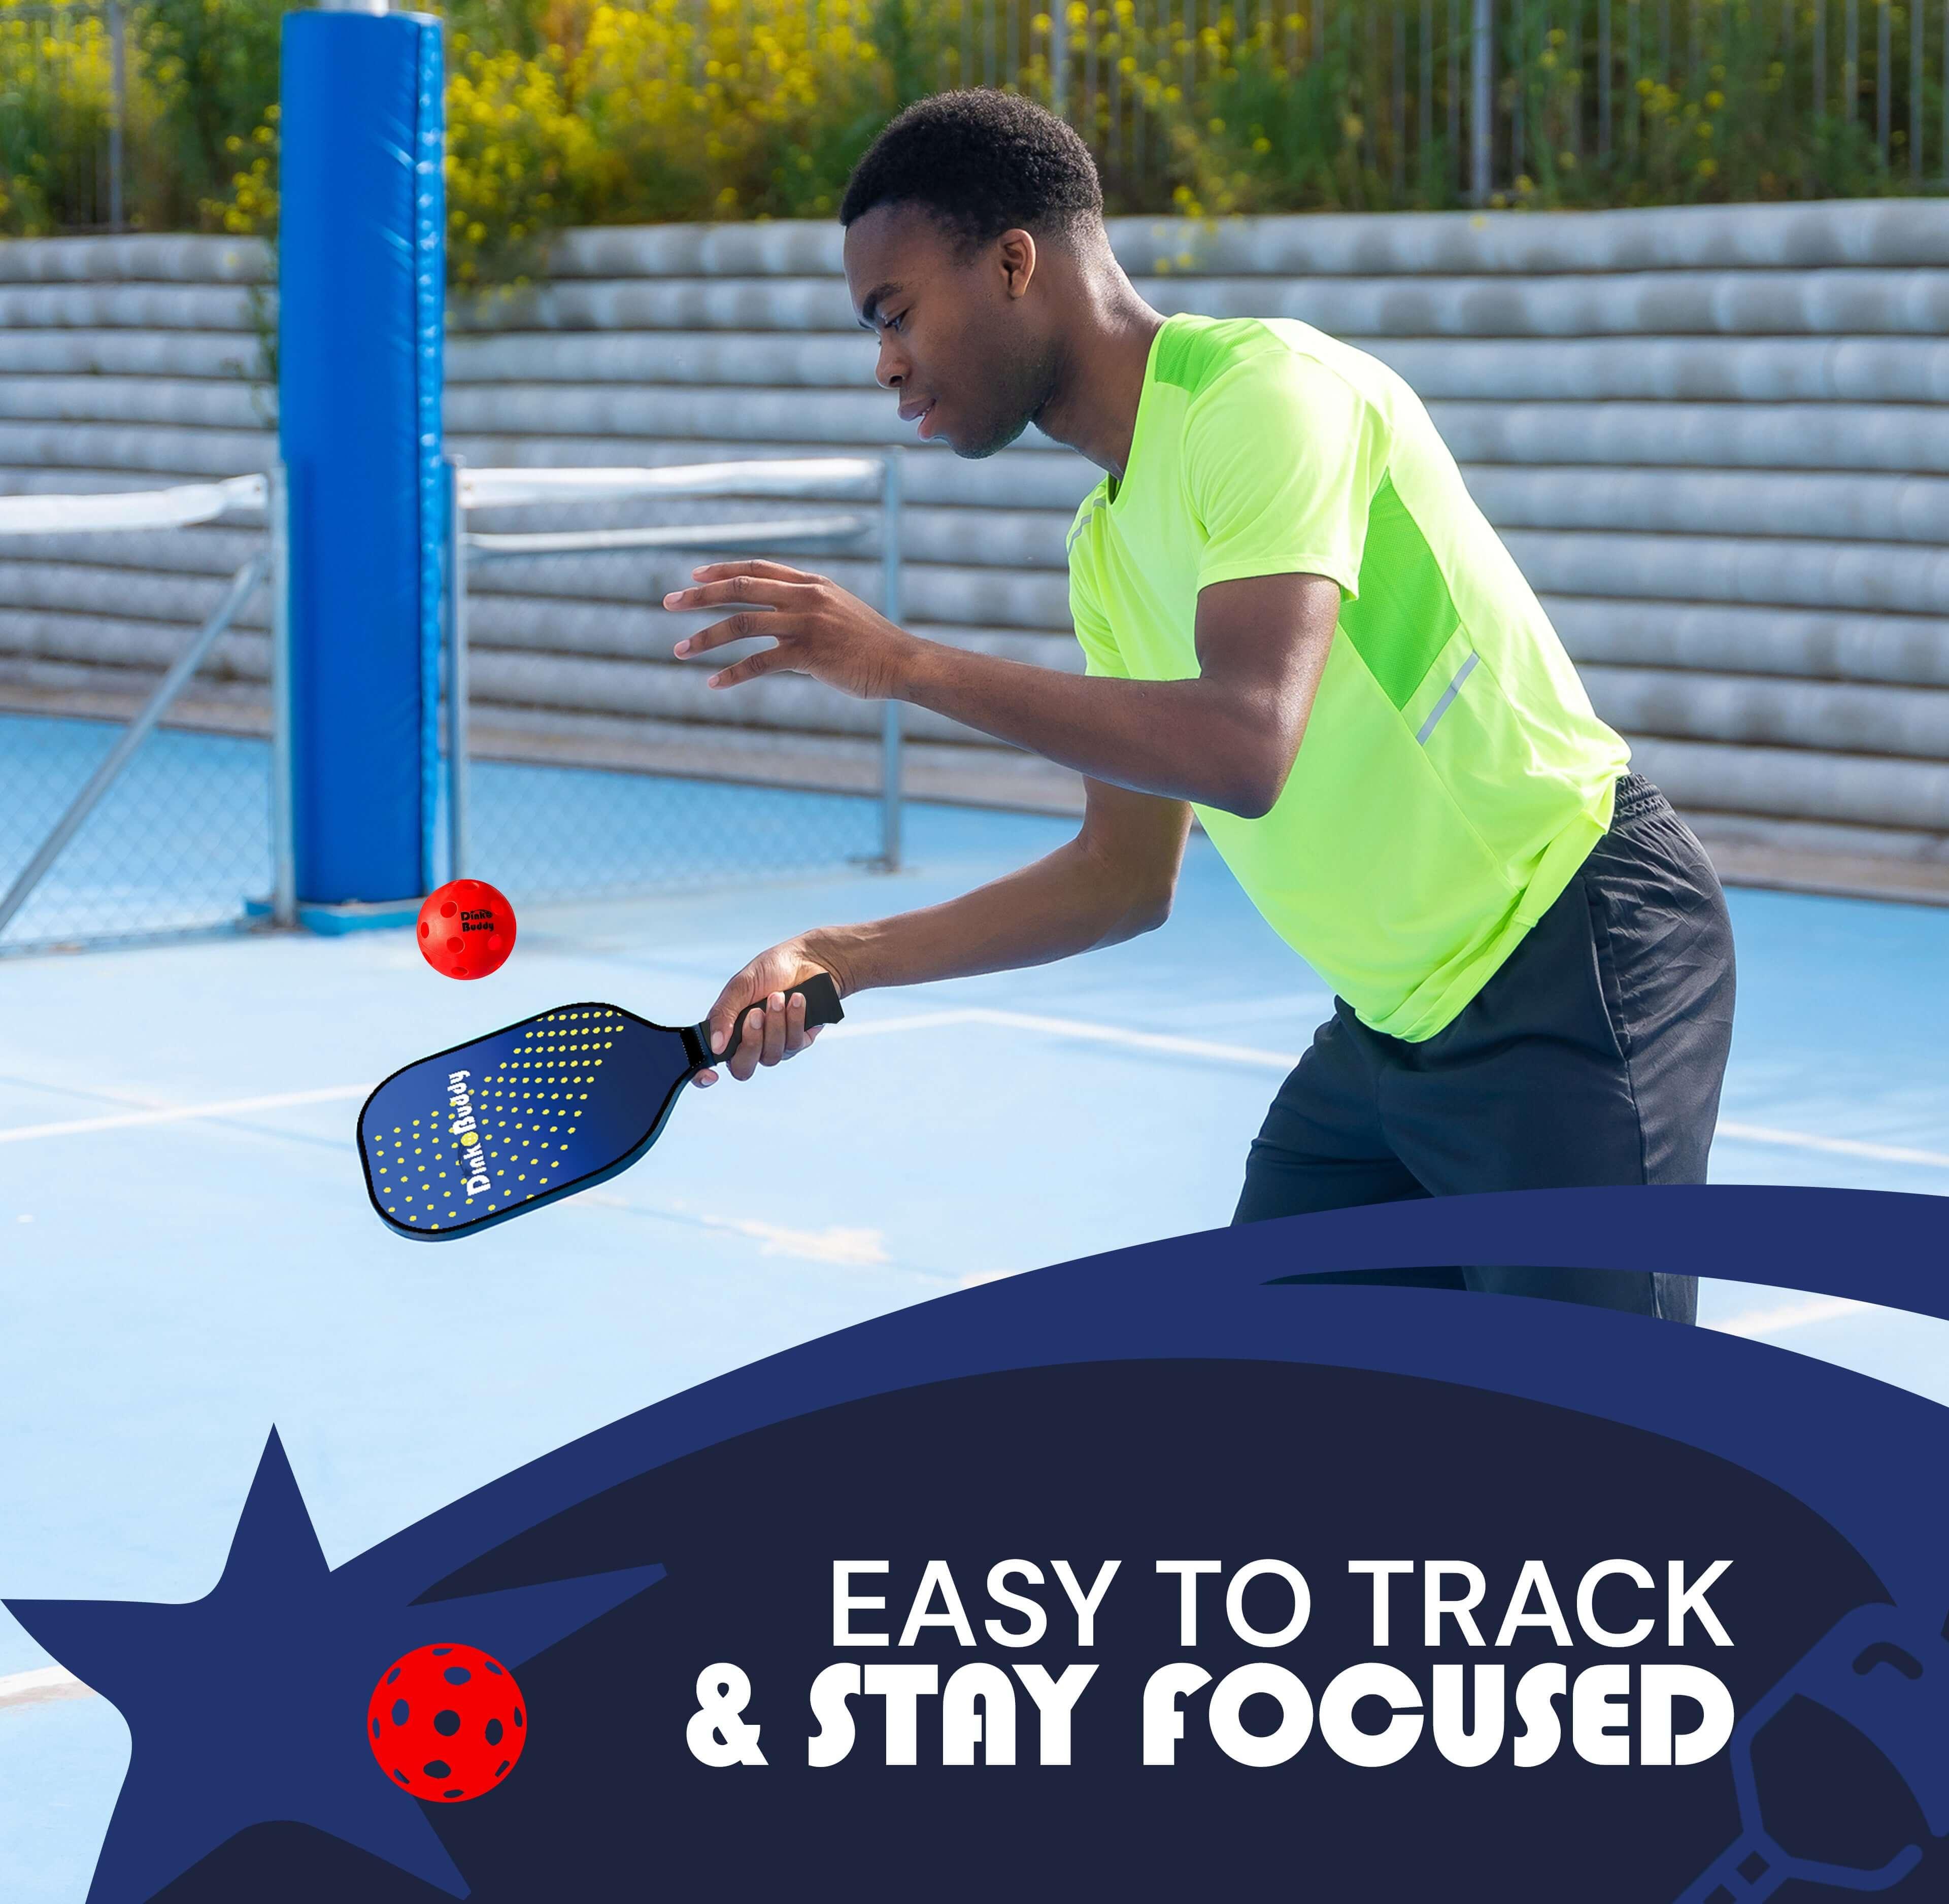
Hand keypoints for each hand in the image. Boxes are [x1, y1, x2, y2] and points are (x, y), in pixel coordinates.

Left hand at [664, 560, 921, 700]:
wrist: (902, 662)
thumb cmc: (871, 644)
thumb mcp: (839, 613)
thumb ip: (807, 610)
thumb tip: (775, 623)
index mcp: (811, 583)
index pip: (756, 569)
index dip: (721, 570)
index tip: (694, 576)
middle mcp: (805, 596)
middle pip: (740, 588)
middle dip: (699, 595)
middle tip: (669, 604)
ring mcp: (807, 623)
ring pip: (742, 623)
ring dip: (706, 637)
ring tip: (679, 650)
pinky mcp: (810, 653)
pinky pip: (760, 662)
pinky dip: (733, 674)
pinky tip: (714, 685)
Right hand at [692, 937, 848, 1088]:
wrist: (806, 959)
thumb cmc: (770, 970)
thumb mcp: (740, 986)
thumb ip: (724, 1014)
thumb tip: (714, 1045)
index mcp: (728, 1030)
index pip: (711, 1062)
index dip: (704, 1075)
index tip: (710, 1075)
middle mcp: (750, 1043)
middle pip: (743, 1068)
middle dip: (751, 1041)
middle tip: (757, 1012)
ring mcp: (774, 1045)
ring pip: (771, 1056)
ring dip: (776, 1024)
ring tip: (779, 996)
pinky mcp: (798, 1041)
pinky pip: (794, 1045)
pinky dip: (795, 1019)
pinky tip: (798, 999)